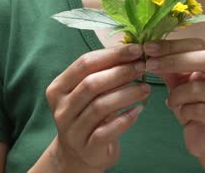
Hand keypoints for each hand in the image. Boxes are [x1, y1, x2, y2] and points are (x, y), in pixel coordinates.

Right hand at [44, 43, 150, 171]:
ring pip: (100, 106)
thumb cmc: (87, 114)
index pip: (84, 64)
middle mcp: (61, 108)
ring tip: (146, 88)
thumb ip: (102, 72)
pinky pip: (108, 131)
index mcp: (58, 88)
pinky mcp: (87, 148)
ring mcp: (72, 130)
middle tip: (143, 66)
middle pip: (92, 83)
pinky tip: (139, 110)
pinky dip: (125, 119)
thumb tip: (131, 49)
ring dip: (127, 94)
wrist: (79, 154)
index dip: (112, 54)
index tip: (136, 49)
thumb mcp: (88, 92)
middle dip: (121, 72)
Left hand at [143, 39, 204, 159]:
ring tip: (171, 101)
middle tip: (150, 65)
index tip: (149, 48)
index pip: (202, 44)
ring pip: (200, 88)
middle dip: (174, 61)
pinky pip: (202, 110)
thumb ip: (171, 66)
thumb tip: (150, 50)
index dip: (174, 45)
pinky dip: (185, 110)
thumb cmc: (197, 105)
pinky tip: (182, 114)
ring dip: (177, 94)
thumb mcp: (181, 81)